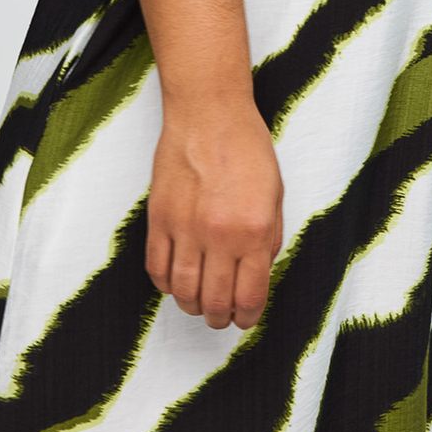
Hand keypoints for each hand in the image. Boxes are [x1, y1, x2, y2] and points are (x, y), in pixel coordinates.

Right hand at [145, 96, 283, 329]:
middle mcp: (220, 235)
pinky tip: (175, 281)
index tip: (245, 320)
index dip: (247, 317)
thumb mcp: (275, 194)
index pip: (249, 297)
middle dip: (220, 318)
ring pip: (183, 291)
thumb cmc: (247, 148)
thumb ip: (269, 239)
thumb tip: (256, 276)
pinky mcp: (159, 218)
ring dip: (192, 305)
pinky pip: (157, 268)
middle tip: (222, 318)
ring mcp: (186, 227)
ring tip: (199, 303)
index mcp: (255, 230)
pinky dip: (165, 284)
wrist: (209, 112)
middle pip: (215, 301)